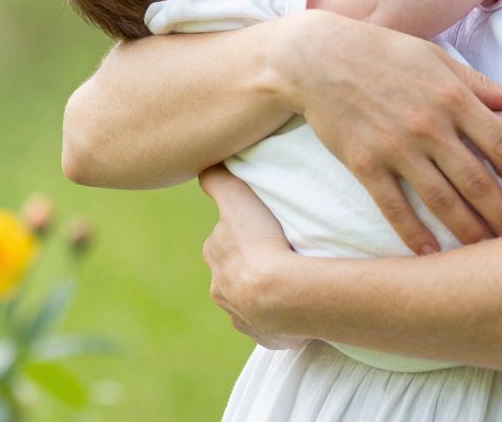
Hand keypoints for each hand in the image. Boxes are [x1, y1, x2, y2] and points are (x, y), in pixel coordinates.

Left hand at [199, 165, 312, 350]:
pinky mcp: (264, 335)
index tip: (261, 229)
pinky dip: (282, 314)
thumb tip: (204, 166)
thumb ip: (217, 181)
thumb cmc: (260, 242)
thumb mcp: (236, 198)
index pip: (223, 240)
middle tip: (281, 252)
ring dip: (268, 290)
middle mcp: (221, 288)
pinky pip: (272, 323)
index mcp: (215, 255)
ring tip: (293, 279)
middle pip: (236, 271)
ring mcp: (242, 315)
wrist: (281, 294)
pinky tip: (297, 304)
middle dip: (253, 264)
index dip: (241, 232)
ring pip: (252, 298)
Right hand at [272, 12, 501, 254]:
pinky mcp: (364, 164)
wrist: (318, 57)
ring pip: (443, 201)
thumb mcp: (437, 58)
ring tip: (490, 256)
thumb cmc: (384, 53)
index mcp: (453, 96)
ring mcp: (396, 148)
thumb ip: (481, 84)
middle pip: (479, 182)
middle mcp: (429, 126)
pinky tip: (432, 255)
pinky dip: (415, 235)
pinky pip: (395, 208)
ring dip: (470, 233)